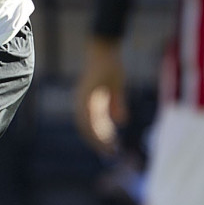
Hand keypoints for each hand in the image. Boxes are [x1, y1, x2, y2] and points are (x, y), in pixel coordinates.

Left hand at [74, 37, 127, 152]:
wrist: (105, 51)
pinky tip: (105, 134)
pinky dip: (96, 125)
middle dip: (97, 142)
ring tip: (109, 147)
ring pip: (86, 124)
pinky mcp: (87, 93)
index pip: (89, 125)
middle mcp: (82, 102)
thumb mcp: (116, 89)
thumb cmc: (110, 67)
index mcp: (87, 102)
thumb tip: (121, 121)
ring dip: (97, 137)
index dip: (98, 138)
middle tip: (109, 153)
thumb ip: (117, 104)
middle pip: (85, 128)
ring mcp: (83, 97)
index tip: (108, 149)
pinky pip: (89, 113)